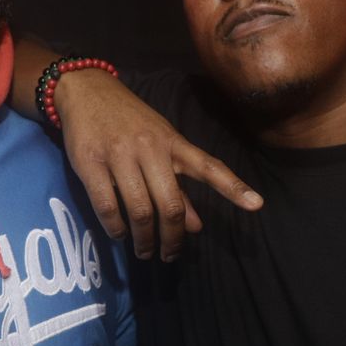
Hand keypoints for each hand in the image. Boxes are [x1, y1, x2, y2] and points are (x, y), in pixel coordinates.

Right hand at [54, 69, 261, 259]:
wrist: (87, 90)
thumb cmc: (129, 121)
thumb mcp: (160, 145)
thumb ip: (178, 188)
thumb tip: (197, 227)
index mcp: (173, 143)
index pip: (209, 167)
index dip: (234, 187)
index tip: (257, 205)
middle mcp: (150, 148)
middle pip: (170, 204)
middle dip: (172, 237)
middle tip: (168, 255)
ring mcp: (119, 154)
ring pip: (140, 209)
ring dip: (144, 239)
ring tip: (144, 251)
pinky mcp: (90, 162)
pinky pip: (107, 205)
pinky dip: (115, 228)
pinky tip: (119, 234)